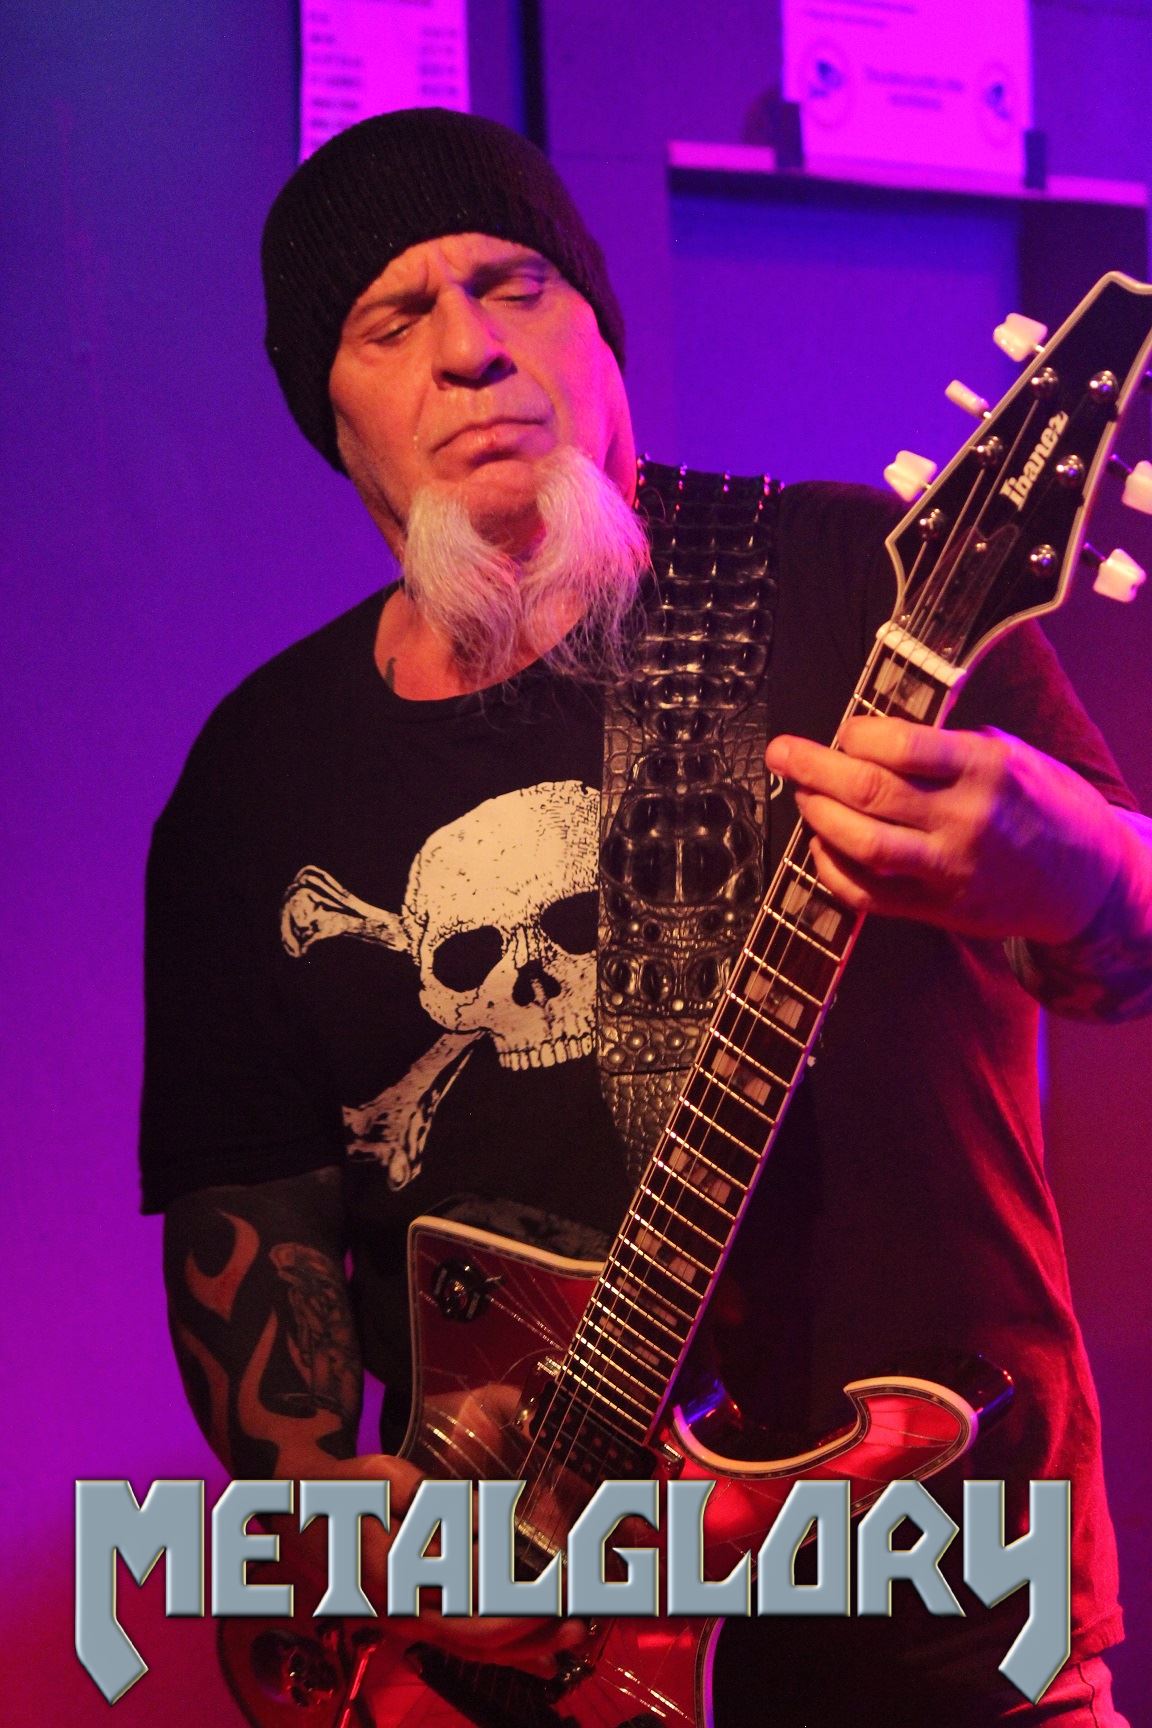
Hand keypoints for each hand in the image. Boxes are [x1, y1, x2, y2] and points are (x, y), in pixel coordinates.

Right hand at [279, 1414, 585, 1678]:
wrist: (299, 1515)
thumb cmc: (342, 1489)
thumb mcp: (376, 1477)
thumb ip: (418, 1495)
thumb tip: (473, 1513)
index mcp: (391, 1578)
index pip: (462, 1604)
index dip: (512, 1603)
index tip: (556, 1589)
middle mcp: (401, 1613)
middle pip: (478, 1638)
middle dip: (535, 1631)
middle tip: (583, 1616)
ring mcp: (407, 1627)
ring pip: (475, 1652)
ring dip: (529, 1647)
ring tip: (579, 1632)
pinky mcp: (415, 1626)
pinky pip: (465, 1650)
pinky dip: (508, 1656)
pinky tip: (545, 1658)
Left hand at [765, 716, 1129, 943]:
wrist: (1086, 882)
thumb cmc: (1044, 805)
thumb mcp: (1010, 755)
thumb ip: (947, 746)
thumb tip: (873, 734)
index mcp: (986, 769)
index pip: (900, 746)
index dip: (855, 735)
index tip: (842, 731)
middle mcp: (965, 820)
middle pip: (869, 792)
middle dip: (813, 768)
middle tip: (782, 753)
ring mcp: (949, 869)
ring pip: (862, 845)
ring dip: (818, 816)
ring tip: (803, 795)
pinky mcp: (936, 908)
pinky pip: (866, 893)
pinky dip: (832, 868)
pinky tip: (821, 845)